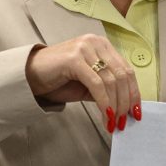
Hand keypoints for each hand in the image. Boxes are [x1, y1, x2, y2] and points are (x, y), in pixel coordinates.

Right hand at [25, 35, 140, 132]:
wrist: (30, 75)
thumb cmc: (58, 79)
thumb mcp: (88, 84)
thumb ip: (106, 88)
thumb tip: (126, 106)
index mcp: (102, 45)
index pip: (126, 69)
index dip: (134, 93)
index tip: (135, 112)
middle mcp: (95, 42)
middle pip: (121, 75)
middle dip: (125, 102)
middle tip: (123, 121)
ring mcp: (85, 48)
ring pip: (111, 81)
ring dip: (115, 106)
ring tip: (113, 122)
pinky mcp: (74, 58)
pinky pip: (96, 84)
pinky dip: (104, 102)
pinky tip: (105, 115)